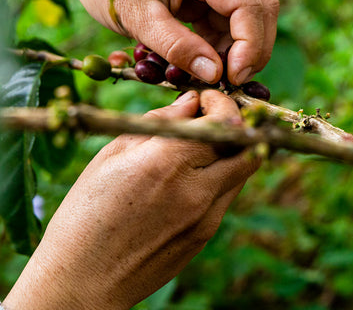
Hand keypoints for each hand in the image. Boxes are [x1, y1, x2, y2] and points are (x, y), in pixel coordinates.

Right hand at [3, 90, 259, 309]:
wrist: (83, 280)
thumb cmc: (88, 210)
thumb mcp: (113, 153)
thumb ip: (160, 121)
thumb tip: (191, 100)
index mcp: (167, 162)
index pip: (225, 121)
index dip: (221, 102)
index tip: (205, 96)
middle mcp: (195, 190)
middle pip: (247, 144)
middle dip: (235, 122)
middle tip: (212, 115)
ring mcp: (205, 217)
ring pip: (243, 169)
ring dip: (231, 148)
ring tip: (201, 143)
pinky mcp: (206, 235)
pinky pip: (226, 193)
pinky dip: (219, 174)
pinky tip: (190, 173)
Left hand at [22, 0, 278, 84]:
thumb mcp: (134, 16)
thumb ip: (175, 46)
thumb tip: (215, 74)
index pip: (249, 6)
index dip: (250, 48)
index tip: (231, 80)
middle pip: (261, 6)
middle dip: (252, 49)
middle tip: (227, 82)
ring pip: (248, 12)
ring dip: (236, 46)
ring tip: (205, 71)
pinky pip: (229, 13)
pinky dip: (221, 39)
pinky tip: (199, 56)